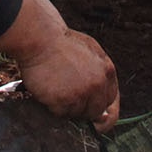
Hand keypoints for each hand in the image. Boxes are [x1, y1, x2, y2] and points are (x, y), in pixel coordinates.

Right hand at [0, 0, 119, 130]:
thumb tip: (104, 108)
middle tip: (67, 98)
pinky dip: (53, 106)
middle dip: (83, 109)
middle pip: (96, 111)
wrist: (40, 38)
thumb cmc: (61, 43)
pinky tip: (48, 89)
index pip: (111, 99)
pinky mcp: (65, 100)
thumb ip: (100, 74)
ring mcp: (82, 93)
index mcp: (107, 71)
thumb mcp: (90, 51)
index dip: (101, 106)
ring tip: (55, 87)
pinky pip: (60, 113)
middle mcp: (98, 84)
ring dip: (66, 106)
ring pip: (77, 114)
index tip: (92, 112)